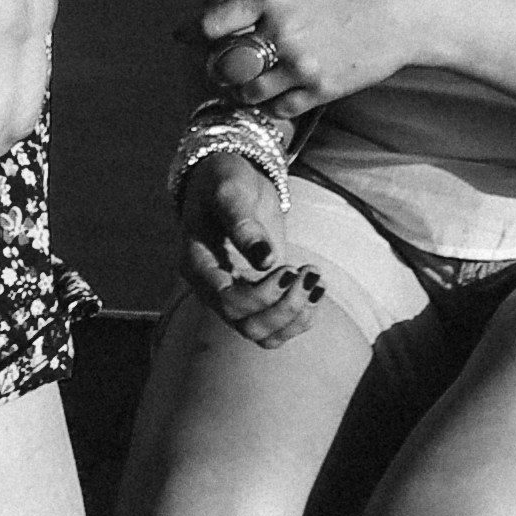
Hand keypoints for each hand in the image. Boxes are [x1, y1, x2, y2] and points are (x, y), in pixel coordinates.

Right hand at [177, 148, 322, 345]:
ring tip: (315, 279)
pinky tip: (317, 288)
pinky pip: (277, 328)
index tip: (290, 266)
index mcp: (197, 265)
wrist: (230, 180)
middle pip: (248, 326)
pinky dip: (302, 317)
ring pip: (263, 335)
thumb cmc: (225, 179)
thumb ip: (243, 224)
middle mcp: (212, 289)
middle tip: (308, 270)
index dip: (263, 294)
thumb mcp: (231, 192)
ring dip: (296, 316)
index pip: (228, 302)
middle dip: (286, 306)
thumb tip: (265, 260)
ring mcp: (234, 297)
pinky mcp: (257, 298)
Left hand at [198, 0, 434, 116]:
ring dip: (243, 90)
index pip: (213, 22)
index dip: (193, 33)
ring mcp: (302, 64)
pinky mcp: (322, 90)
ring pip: (248, 92)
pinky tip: (279, 93)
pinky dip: (273, 104)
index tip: (185, 37)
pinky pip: (280, 109)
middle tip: (221, 65)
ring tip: (251, 82)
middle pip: (223, 64)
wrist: (410, 9)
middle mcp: (282, 31)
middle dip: (217, 67)